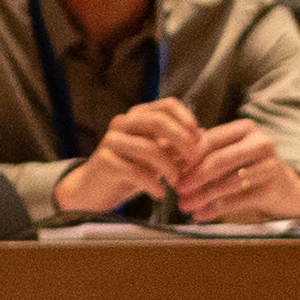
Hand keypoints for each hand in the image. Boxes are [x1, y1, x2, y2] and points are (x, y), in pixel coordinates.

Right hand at [62, 100, 196, 215]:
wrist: (95, 190)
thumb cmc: (131, 171)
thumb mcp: (157, 157)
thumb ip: (176, 146)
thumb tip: (204, 134)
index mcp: (138, 117)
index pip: (167, 105)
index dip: (187, 119)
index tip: (200, 139)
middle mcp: (123, 123)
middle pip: (158, 121)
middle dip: (183, 141)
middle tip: (194, 161)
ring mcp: (111, 140)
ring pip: (149, 148)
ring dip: (170, 168)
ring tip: (177, 183)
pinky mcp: (104, 160)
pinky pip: (135, 171)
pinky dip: (153, 184)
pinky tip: (160, 194)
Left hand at [172, 116, 299, 221]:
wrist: (283, 188)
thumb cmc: (246, 167)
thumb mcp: (225, 153)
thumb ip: (198, 150)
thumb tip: (160, 149)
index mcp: (245, 129)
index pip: (210, 140)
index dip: (188, 156)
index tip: (171, 171)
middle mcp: (261, 142)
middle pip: (220, 160)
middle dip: (195, 177)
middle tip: (177, 189)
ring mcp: (270, 165)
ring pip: (229, 182)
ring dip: (203, 196)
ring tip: (185, 205)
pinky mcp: (273, 188)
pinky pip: (239, 200)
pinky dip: (217, 209)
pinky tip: (201, 215)